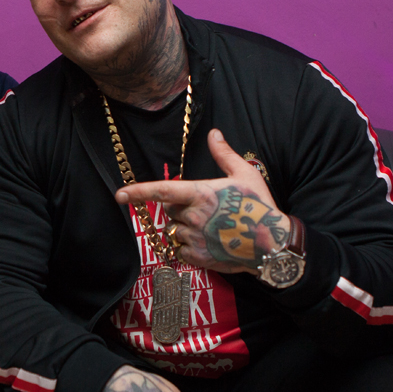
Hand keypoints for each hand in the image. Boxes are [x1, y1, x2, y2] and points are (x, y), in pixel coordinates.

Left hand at [116, 129, 289, 273]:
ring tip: (211, 227)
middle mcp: (193, 216)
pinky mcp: (198, 258)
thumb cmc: (259, 205)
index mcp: (200, 194)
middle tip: (206, 209)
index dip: (138, 192)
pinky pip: (181, 250)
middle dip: (181, 208)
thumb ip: (224, 154)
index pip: (161, 191)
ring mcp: (194, 238)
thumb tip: (214, 133)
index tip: (120, 195)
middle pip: (170, 210)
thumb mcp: (245, 174)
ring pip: (175, 231)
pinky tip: (209, 242)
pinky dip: (189, 247)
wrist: (272, 243)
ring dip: (185, 228)